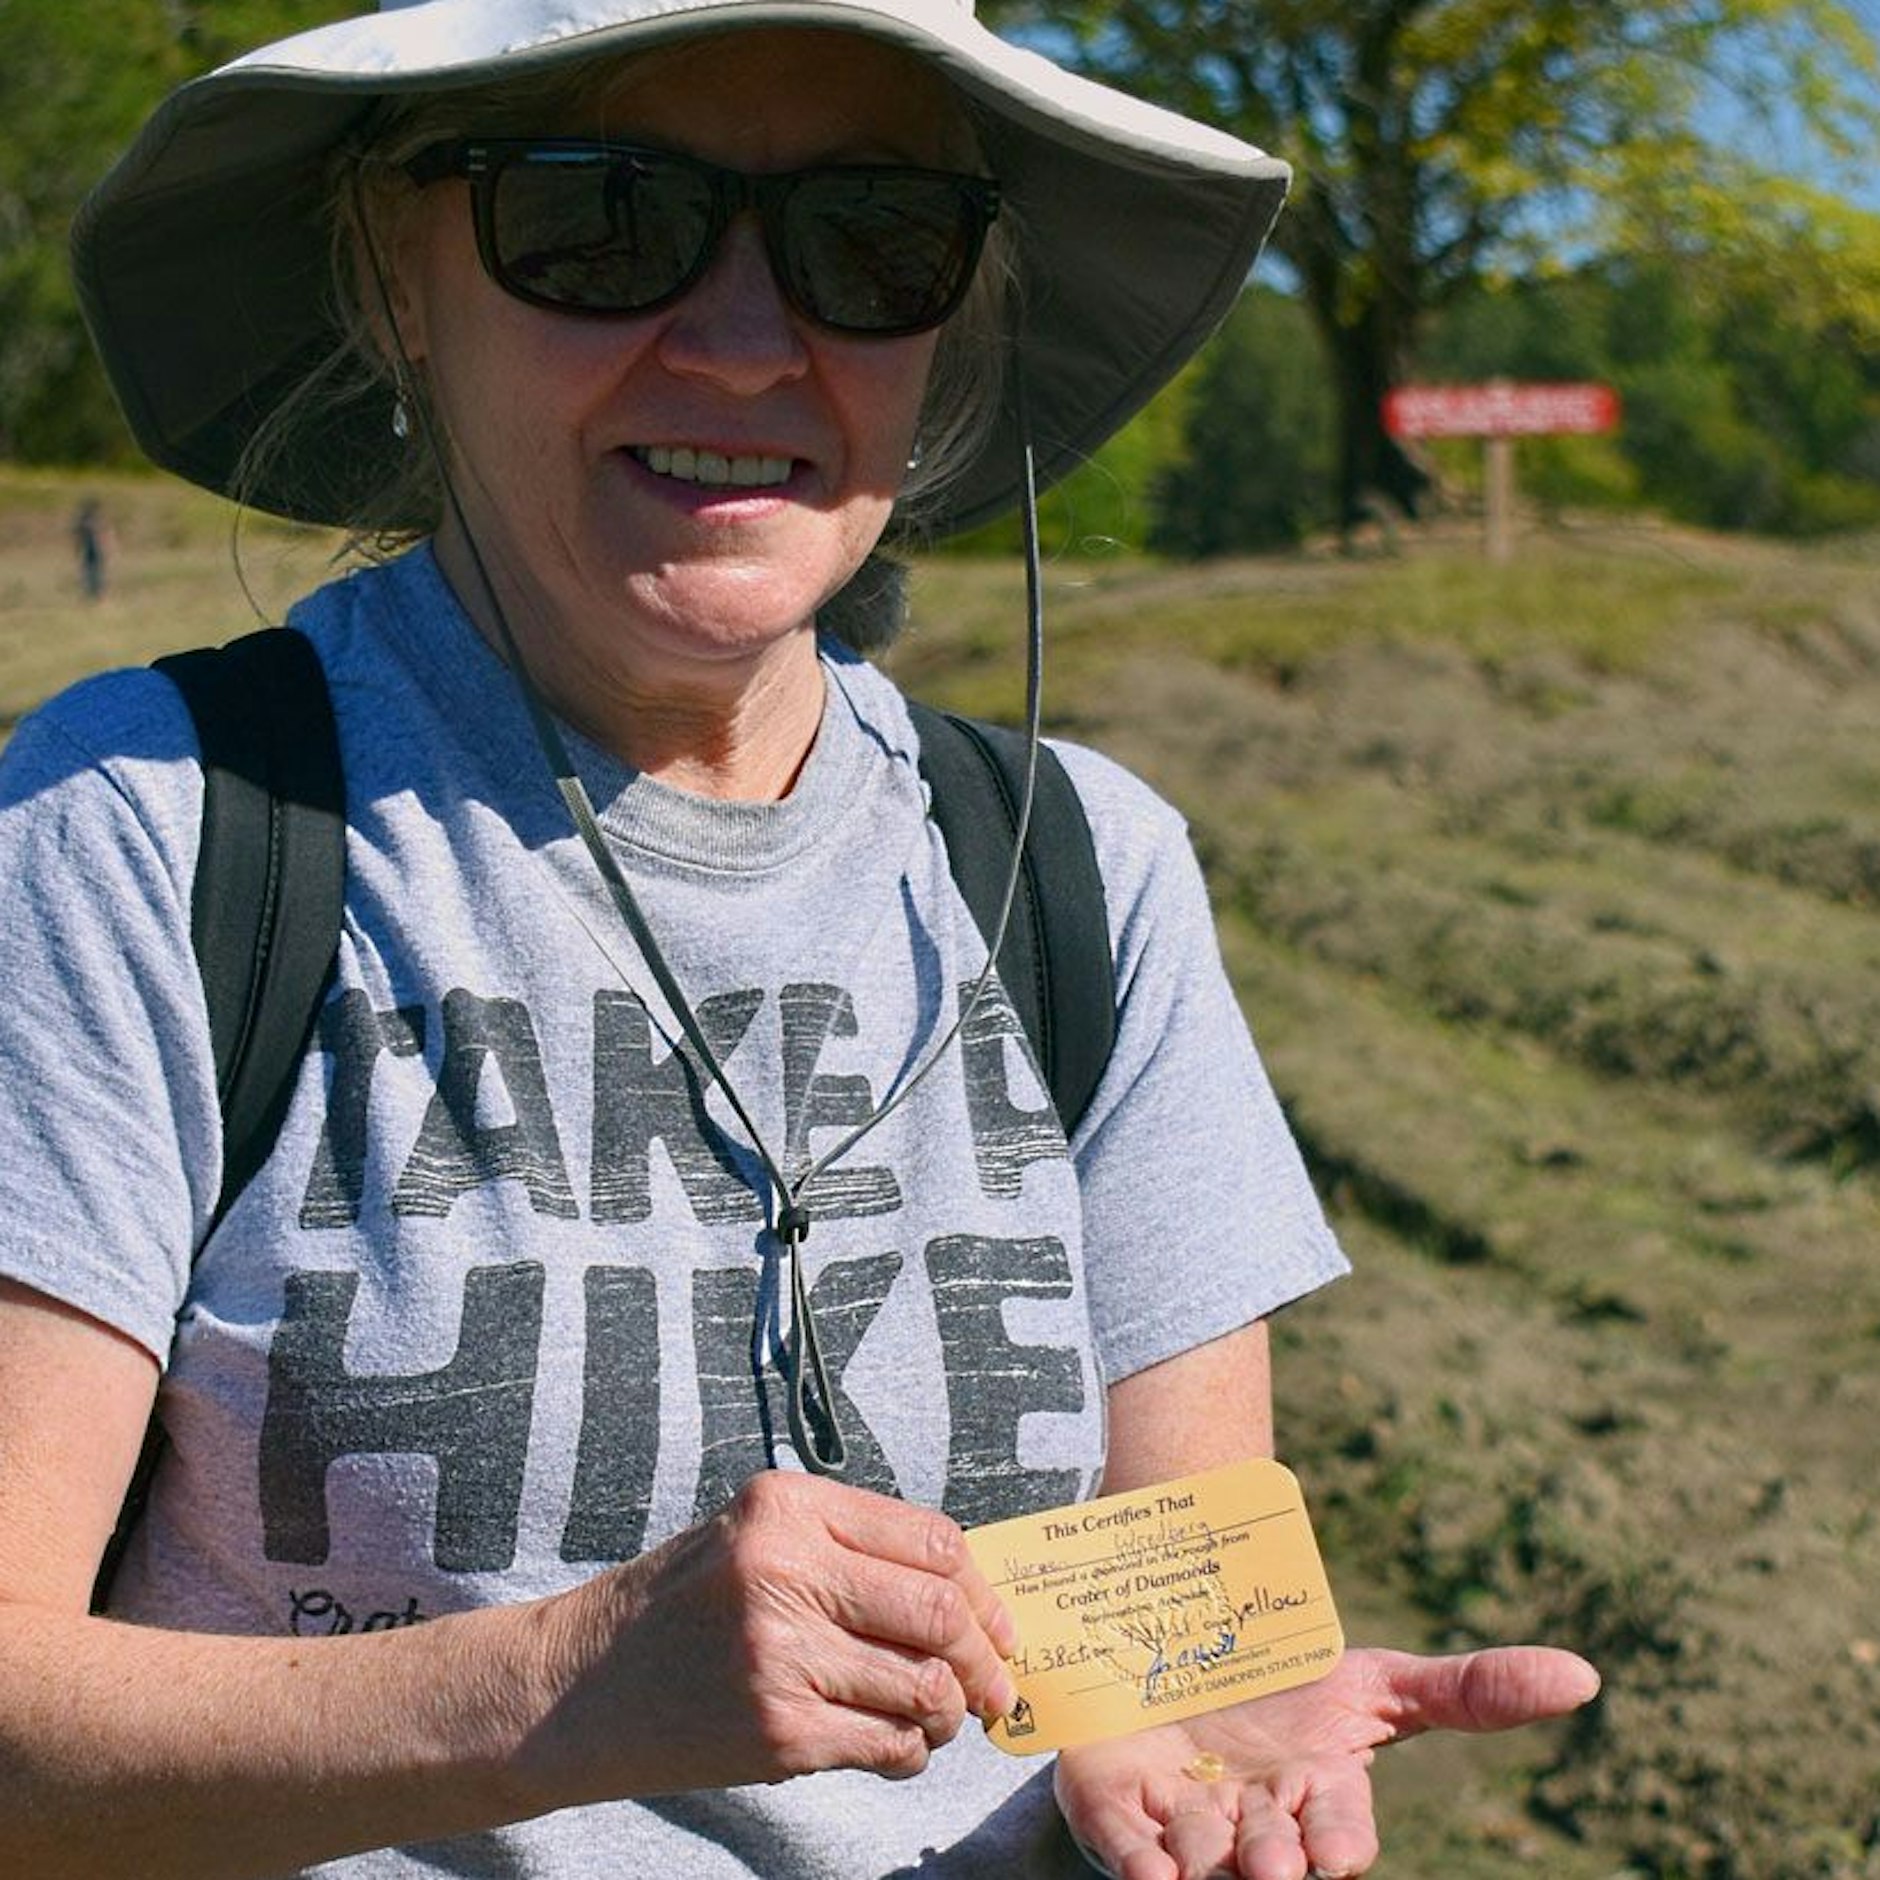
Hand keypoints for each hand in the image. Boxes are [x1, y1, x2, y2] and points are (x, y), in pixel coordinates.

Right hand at [530, 1471, 1019, 1804]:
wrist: (575, 1688)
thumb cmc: (679, 1609)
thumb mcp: (755, 1539)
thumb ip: (849, 1549)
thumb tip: (969, 1595)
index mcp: (789, 1506)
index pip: (932, 1540)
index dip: (982, 1590)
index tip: (999, 1626)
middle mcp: (786, 1569)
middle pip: (938, 1612)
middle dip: (984, 1657)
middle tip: (993, 1686)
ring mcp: (781, 1653)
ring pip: (924, 1686)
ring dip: (949, 1711)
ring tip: (938, 1717)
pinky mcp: (778, 1731)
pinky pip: (888, 1744)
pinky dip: (909, 1751)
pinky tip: (894, 1744)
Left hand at [1052, 1644, 1599, 1879]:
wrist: (1186, 1638)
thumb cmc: (1291, 1679)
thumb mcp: (1376, 1679)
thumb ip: (1470, 1689)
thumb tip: (1587, 1676)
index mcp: (1318, 1799)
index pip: (1338, 1833)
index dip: (1335, 1842)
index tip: (1333, 1851)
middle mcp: (1253, 1826)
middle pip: (1269, 1857)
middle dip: (1272, 1862)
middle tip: (1272, 1863)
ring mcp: (1182, 1823)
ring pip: (1198, 1855)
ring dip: (1201, 1854)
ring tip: (1201, 1851)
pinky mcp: (1117, 1812)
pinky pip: (1124, 1849)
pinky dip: (1135, 1860)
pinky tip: (1147, 1870)